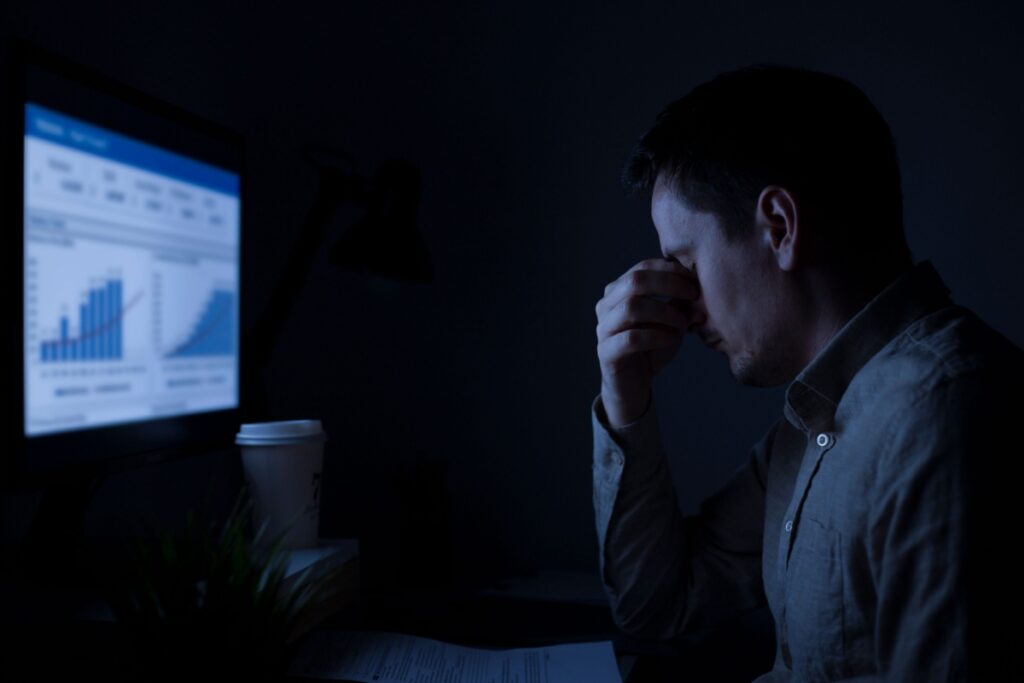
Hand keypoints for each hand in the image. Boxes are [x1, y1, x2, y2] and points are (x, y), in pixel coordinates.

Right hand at [595, 258, 703, 427]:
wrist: (633, 385)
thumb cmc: (651, 348)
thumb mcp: (670, 322)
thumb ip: (679, 303)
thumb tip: (699, 286)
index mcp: (618, 292)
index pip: (642, 268)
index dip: (670, 269)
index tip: (695, 279)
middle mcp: (606, 306)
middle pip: (635, 281)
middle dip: (670, 284)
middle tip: (694, 295)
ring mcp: (603, 329)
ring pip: (632, 307)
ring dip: (665, 312)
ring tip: (683, 324)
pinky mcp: (606, 353)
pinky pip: (631, 338)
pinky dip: (656, 336)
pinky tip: (670, 339)